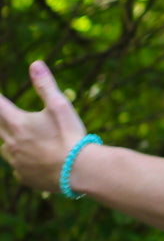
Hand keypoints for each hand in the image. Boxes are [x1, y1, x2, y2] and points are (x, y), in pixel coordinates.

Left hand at [0, 61, 88, 190]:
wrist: (80, 171)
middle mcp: (11, 142)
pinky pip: (17, 167)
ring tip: (21, 138)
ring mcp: (16, 161)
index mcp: (18, 123)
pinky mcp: (23, 176)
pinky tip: (35, 160)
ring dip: (10, 140)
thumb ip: (45, 85)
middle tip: (8, 116)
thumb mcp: (60, 106)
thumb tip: (35, 64)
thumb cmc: (71, 136)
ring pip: (5, 148)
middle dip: (1, 119)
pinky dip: (22, 161)